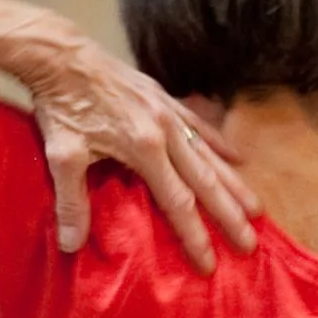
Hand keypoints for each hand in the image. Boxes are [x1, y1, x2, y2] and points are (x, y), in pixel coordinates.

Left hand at [26, 34, 257, 267]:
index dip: (195, 236)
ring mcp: (169, 113)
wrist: (61, 54)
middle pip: (206, 182)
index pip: (178, 202)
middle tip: (249, 244)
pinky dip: (219, 143)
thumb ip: (71, 201)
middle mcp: (166, 132)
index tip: (208, 264)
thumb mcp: (62, 155)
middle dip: (229, 216)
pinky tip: (237, 158)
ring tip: (256, 209)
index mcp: (144, 148)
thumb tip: (72, 245)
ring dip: (234, 185)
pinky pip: (199, 126)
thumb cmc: (61, 104)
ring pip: (210, 155)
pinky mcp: (164, 98)